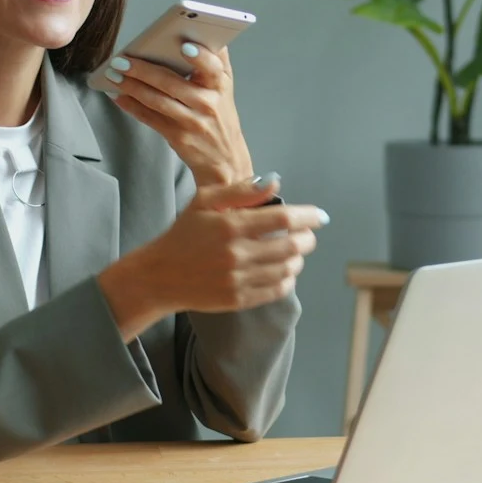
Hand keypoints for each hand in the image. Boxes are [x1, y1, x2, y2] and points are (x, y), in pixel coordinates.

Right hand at [97, 176, 328, 340]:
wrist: (160, 275)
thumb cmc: (184, 233)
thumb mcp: (205, 201)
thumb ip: (241, 191)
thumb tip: (275, 182)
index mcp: (231, 226)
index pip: (283, 218)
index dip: (308, 216)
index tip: (321, 216)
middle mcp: (237, 254)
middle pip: (291, 245)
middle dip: (307, 238)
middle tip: (308, 234)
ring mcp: (238, 279)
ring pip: (287, 269)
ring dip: (298, 259)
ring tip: (295, 251)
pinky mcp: (238, 299)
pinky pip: (276, 290)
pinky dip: (288, 279)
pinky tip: (285, 271)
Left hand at [102, 45, 252, 187]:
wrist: (224, 159)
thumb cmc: (221, 117)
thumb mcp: (225, 88)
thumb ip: (217, 60)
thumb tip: (205, 31)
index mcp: (220, 85)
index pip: (212, 67)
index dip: (200, 57)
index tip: (184, 46)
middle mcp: (208, 103)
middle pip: (172, 83)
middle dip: (143, 70)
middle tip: (122, 59)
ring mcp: (192, 121)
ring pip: (157, 100)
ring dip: (132, 86)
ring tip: (114, 74)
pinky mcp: (178, 136)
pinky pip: (150, 118)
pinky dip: (131, 106)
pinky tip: (118, 95)